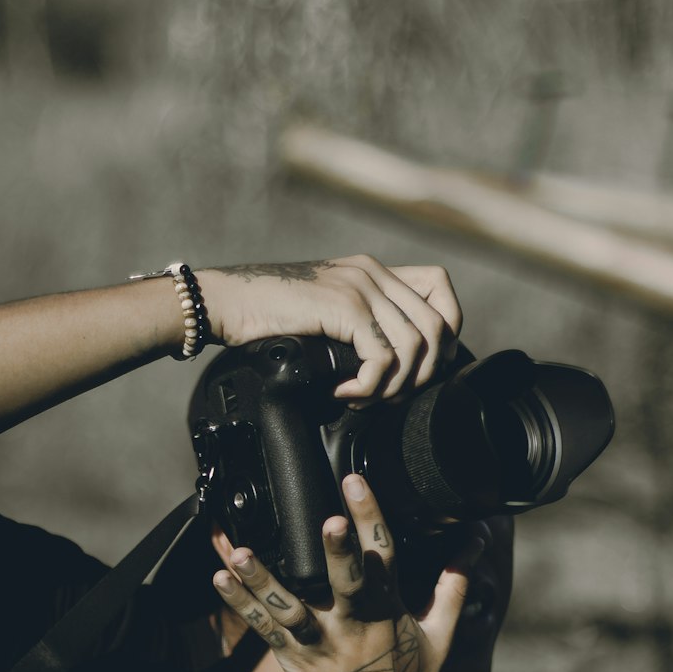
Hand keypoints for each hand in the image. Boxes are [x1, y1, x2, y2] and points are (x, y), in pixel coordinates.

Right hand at [198, 255, 461, 399]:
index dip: (447, 332)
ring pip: (415, 346)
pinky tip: (343, 394)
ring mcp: (360, 287)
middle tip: (388, 397)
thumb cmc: (264, 317)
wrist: (225, 303)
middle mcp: (373, 273)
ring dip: (394, 386)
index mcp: (373, 271)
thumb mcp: (324, 315)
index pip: (440, 289)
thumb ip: (358, 325)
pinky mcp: (343, 307)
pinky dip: (369, 388)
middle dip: (423, 375)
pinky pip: (382, 359)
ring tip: (364, 399)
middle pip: (439, 325)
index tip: (420, 367)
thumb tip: (390, 367)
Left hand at [212, 474, 480, 671]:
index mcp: (391, 612)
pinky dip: (241, 604)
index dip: (372, 517)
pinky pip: (263, 631)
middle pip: (348, 583)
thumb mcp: (441, 638)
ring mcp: (322, 647)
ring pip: (291, 608)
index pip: (385, 556)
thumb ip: (452, 589)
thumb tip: (472, 546)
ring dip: (263, 579)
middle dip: (339, 553)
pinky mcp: (294, 665)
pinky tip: (219, 578)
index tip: (356, 480)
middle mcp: (356, 627)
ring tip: (239, 552)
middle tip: (329, 520)